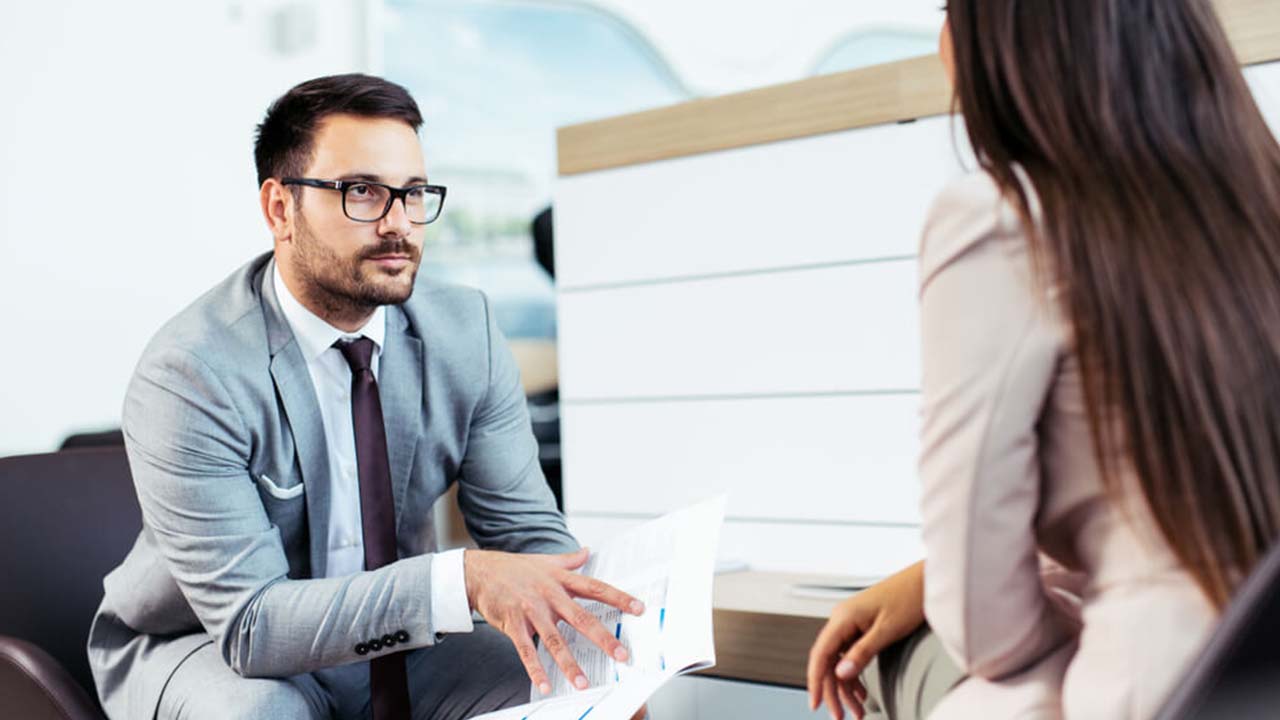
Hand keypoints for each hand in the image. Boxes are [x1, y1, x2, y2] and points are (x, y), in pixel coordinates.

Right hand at [464, 547, 644, 693]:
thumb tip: (587, 551)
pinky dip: (535, 669)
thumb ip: (569, 560)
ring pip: (554, 640)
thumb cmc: (515, 568)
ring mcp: (531, 611)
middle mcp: (549, 595)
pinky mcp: (513, 624)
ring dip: (569, 663)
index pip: (596, 589)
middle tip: (622, 655)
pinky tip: (545, 685)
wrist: (479, 572)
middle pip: (581, 618)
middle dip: (603, 638)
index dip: (619, 598)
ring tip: (583, 683)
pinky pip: (526, 650)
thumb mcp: (545, 561)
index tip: (639, 609)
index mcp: (561, 580)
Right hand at [806, 561, 926, 719]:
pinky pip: (849, 653)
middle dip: (833, 691)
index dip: (815, 681)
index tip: (816, 704)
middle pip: (828, 660)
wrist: (926, 581)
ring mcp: (851, 622)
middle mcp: (842, 619)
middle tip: (841, 716)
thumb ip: (862, 653)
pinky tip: (861, 692)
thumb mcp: (887, 630)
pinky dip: (854, 674)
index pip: (820, 654)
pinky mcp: (861, 625)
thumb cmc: (909, 598)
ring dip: (846, 686)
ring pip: (839, 660)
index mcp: (843, 617)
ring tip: (856, 711)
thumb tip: (840, 674)